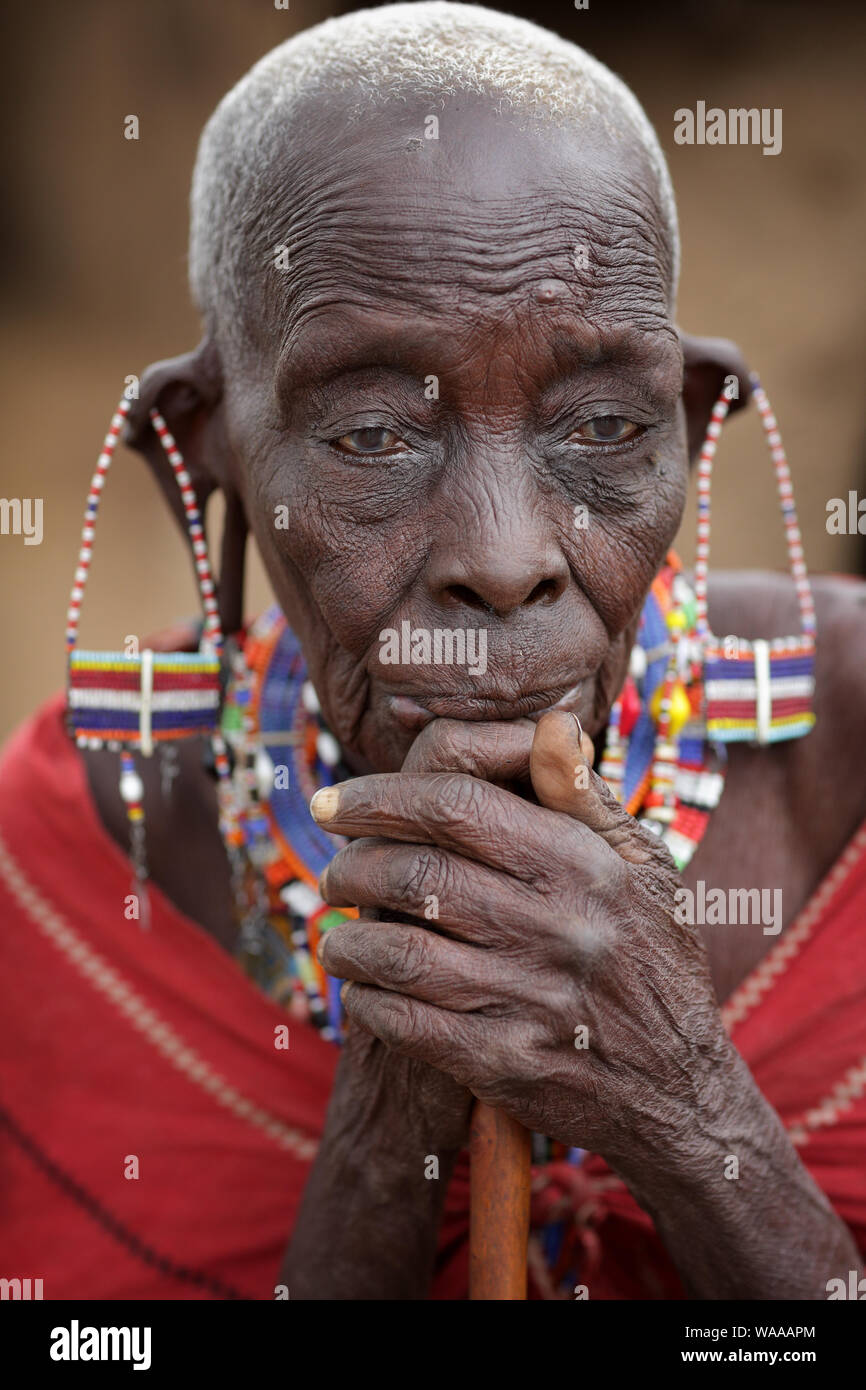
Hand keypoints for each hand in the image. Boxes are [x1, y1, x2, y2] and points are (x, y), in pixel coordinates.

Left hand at [313, 710, 733, 1163]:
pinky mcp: (507, 1064)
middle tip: (333, 873)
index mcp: (584, 864)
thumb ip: (583, 798)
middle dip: (352, 867)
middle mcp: (558, 926)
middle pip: (416, 873)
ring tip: (335, 935)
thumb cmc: (651, 959)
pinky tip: (361, 990)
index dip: (380, 796)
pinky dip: (368, 1000)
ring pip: (400, 952)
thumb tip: (549, 723)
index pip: (457, 804)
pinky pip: (408, 1022)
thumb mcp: (641, 869)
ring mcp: (532, 999)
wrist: (680, 1092)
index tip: (333, 802)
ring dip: (348, 940)